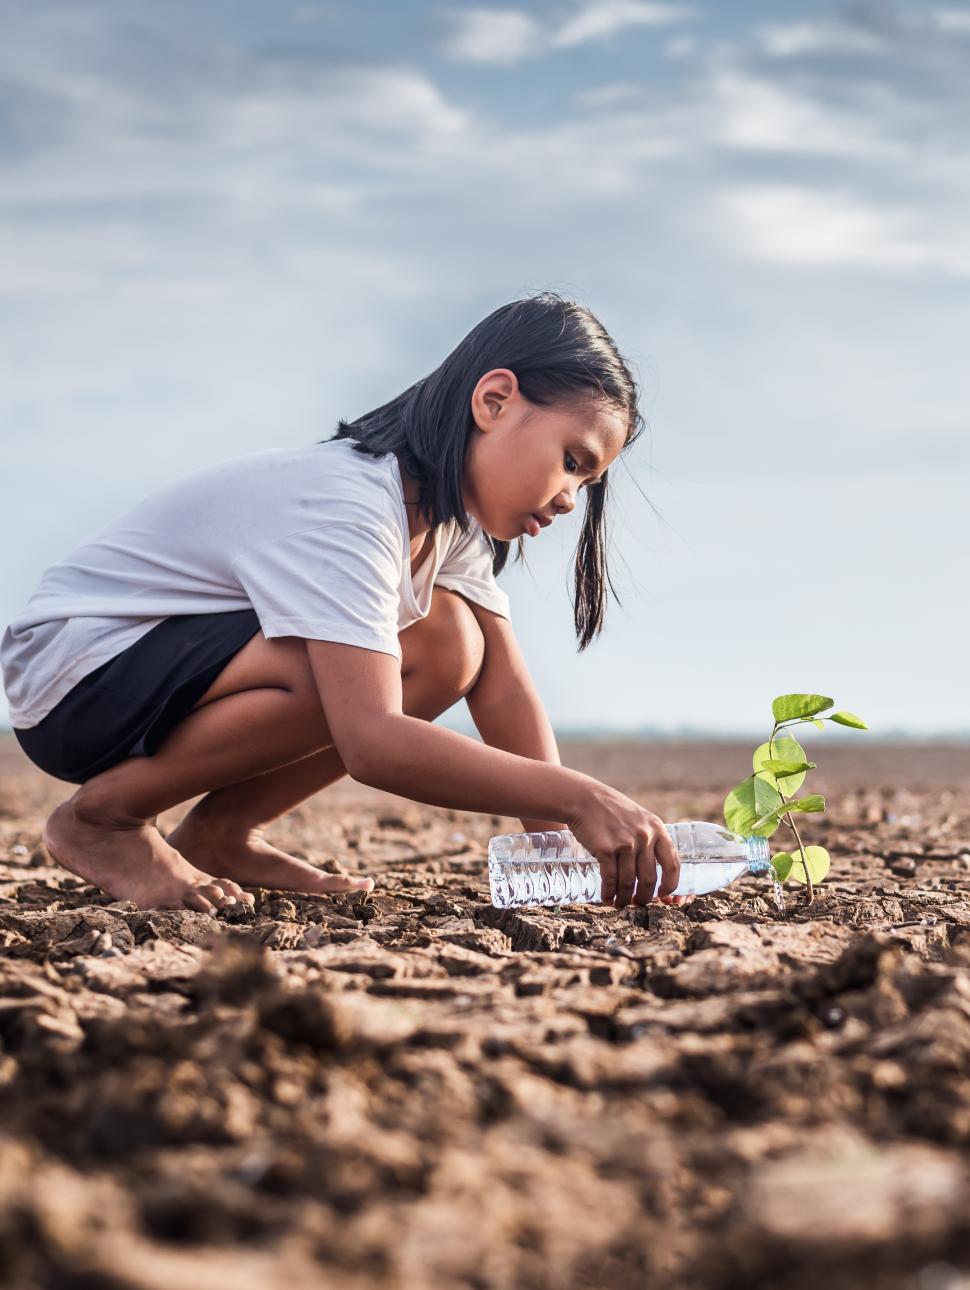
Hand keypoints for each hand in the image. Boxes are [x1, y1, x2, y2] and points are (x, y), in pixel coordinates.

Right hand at [566, 782, 680, 909]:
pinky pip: (610, 879)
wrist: (584, 799)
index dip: (670, 884)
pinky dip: (608, 893)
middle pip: (649, 878)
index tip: (663, 895)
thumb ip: (650, 838)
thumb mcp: (639, 818)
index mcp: (657, 829)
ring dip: (624, 898)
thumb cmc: (612, 810)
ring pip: (628, 882)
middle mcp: (644, 837)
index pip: (673, 864)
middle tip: (637, 903)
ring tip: (620, 903)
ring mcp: (625, 844)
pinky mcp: (606, 850)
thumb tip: (654, 870)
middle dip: (643, 896)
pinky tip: (606, 898)